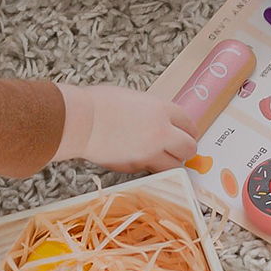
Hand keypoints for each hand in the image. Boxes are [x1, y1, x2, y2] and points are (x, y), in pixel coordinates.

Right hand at [53, 85, 197, 172]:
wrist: (81, 121)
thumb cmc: (99, 104)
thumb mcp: (132, 99)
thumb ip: (150, 111)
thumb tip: (156, 120)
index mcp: (160, 109)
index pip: (189, 122)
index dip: (189, 130)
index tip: (186, 133)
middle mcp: (161, 132)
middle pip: (189, 147)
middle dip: (185, 149)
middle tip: (177, 149)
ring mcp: (149, 152)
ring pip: (175, 166)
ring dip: (170, 163)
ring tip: (159, 158)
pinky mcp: (136, 168)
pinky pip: (152, 171)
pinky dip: (150, 168)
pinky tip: (139, 159)